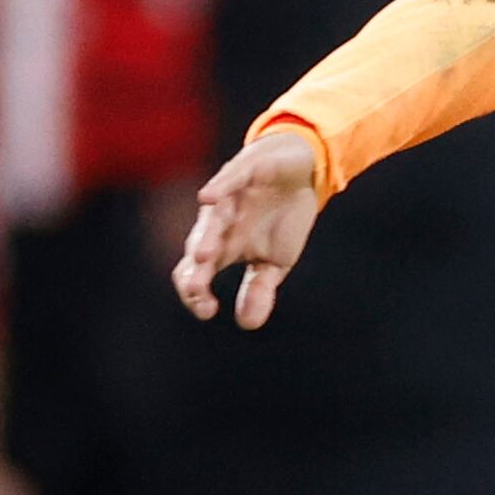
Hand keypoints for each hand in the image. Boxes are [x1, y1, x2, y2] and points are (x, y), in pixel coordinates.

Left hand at [174, 125, 325, 328]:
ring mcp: (229, 197)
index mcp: (221, 248)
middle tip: (198, 289)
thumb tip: (246, 323)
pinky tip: (209, 198)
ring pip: (211, 218)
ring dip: (207, 236)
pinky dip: (219, 188)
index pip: (193, 273)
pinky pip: (228, 180)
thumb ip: (259, 290)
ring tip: (204, 255)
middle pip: (199, 247)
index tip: (207, 311)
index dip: (194, 294)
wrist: (301, 171)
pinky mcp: (245, 170)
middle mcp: (218, 224)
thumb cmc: (282, 219)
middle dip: (196, 270)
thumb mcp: (275, 263)